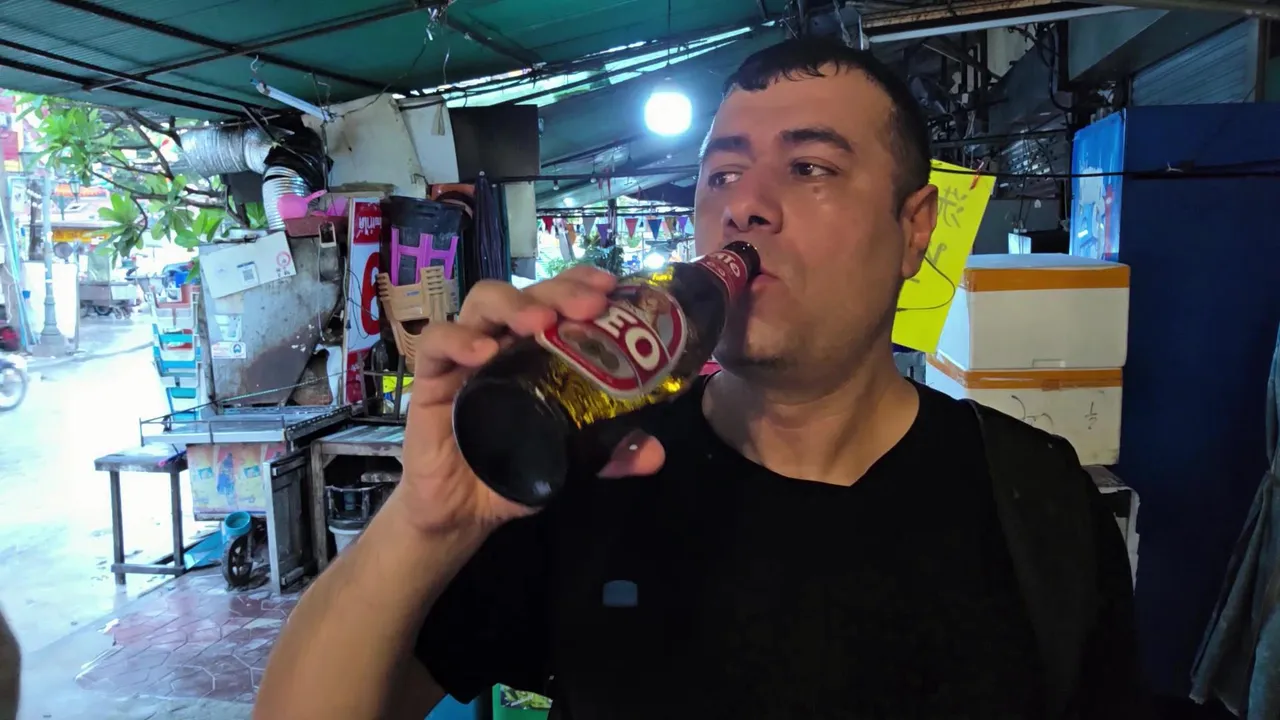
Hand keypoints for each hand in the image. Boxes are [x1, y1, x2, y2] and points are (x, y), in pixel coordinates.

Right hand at [393, 266, 665, 535]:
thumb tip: (653, 453)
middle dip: (560, 291)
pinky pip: (434, 345)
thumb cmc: (512, 470)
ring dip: (514, 304)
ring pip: (481, 304)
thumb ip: (610, 455)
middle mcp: (501, 342)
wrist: (461, 514)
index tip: (609, 286)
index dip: (579, 282)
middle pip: (526, 293)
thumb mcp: (569, 461)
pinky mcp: (428, 380)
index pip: (555, 298)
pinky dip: (458, 340)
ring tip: (541, 321)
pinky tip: (484, 352)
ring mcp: (463, 358)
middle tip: (590, 306)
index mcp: (533, 350)